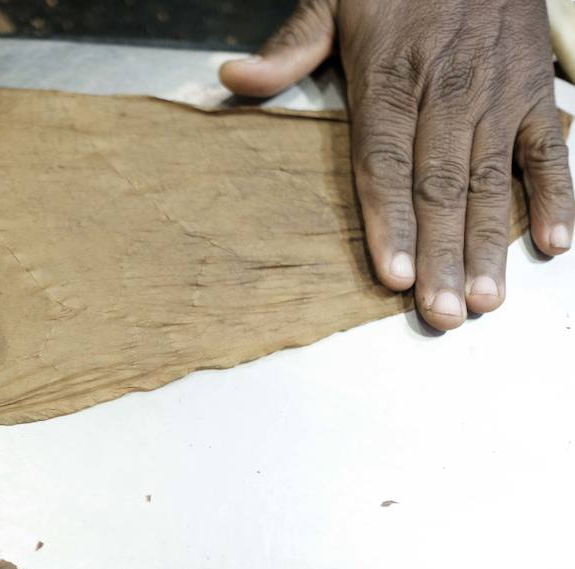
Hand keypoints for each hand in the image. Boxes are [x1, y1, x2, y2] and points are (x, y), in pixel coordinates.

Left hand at [220, 0, 574, 329]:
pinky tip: (553, 244)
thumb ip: (290, 48)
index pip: (385, 162)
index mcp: (389, 76)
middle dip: (441, 255)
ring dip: (490, 244)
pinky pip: (549, 150)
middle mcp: (445, 91)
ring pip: (491, 180)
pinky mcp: (534, 90)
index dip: (390, 222)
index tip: (395, 274)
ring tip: (484, 300)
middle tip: (440, 314)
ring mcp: (496, 93)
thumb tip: (232, 79)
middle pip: (439, 186)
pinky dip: (556, 196)